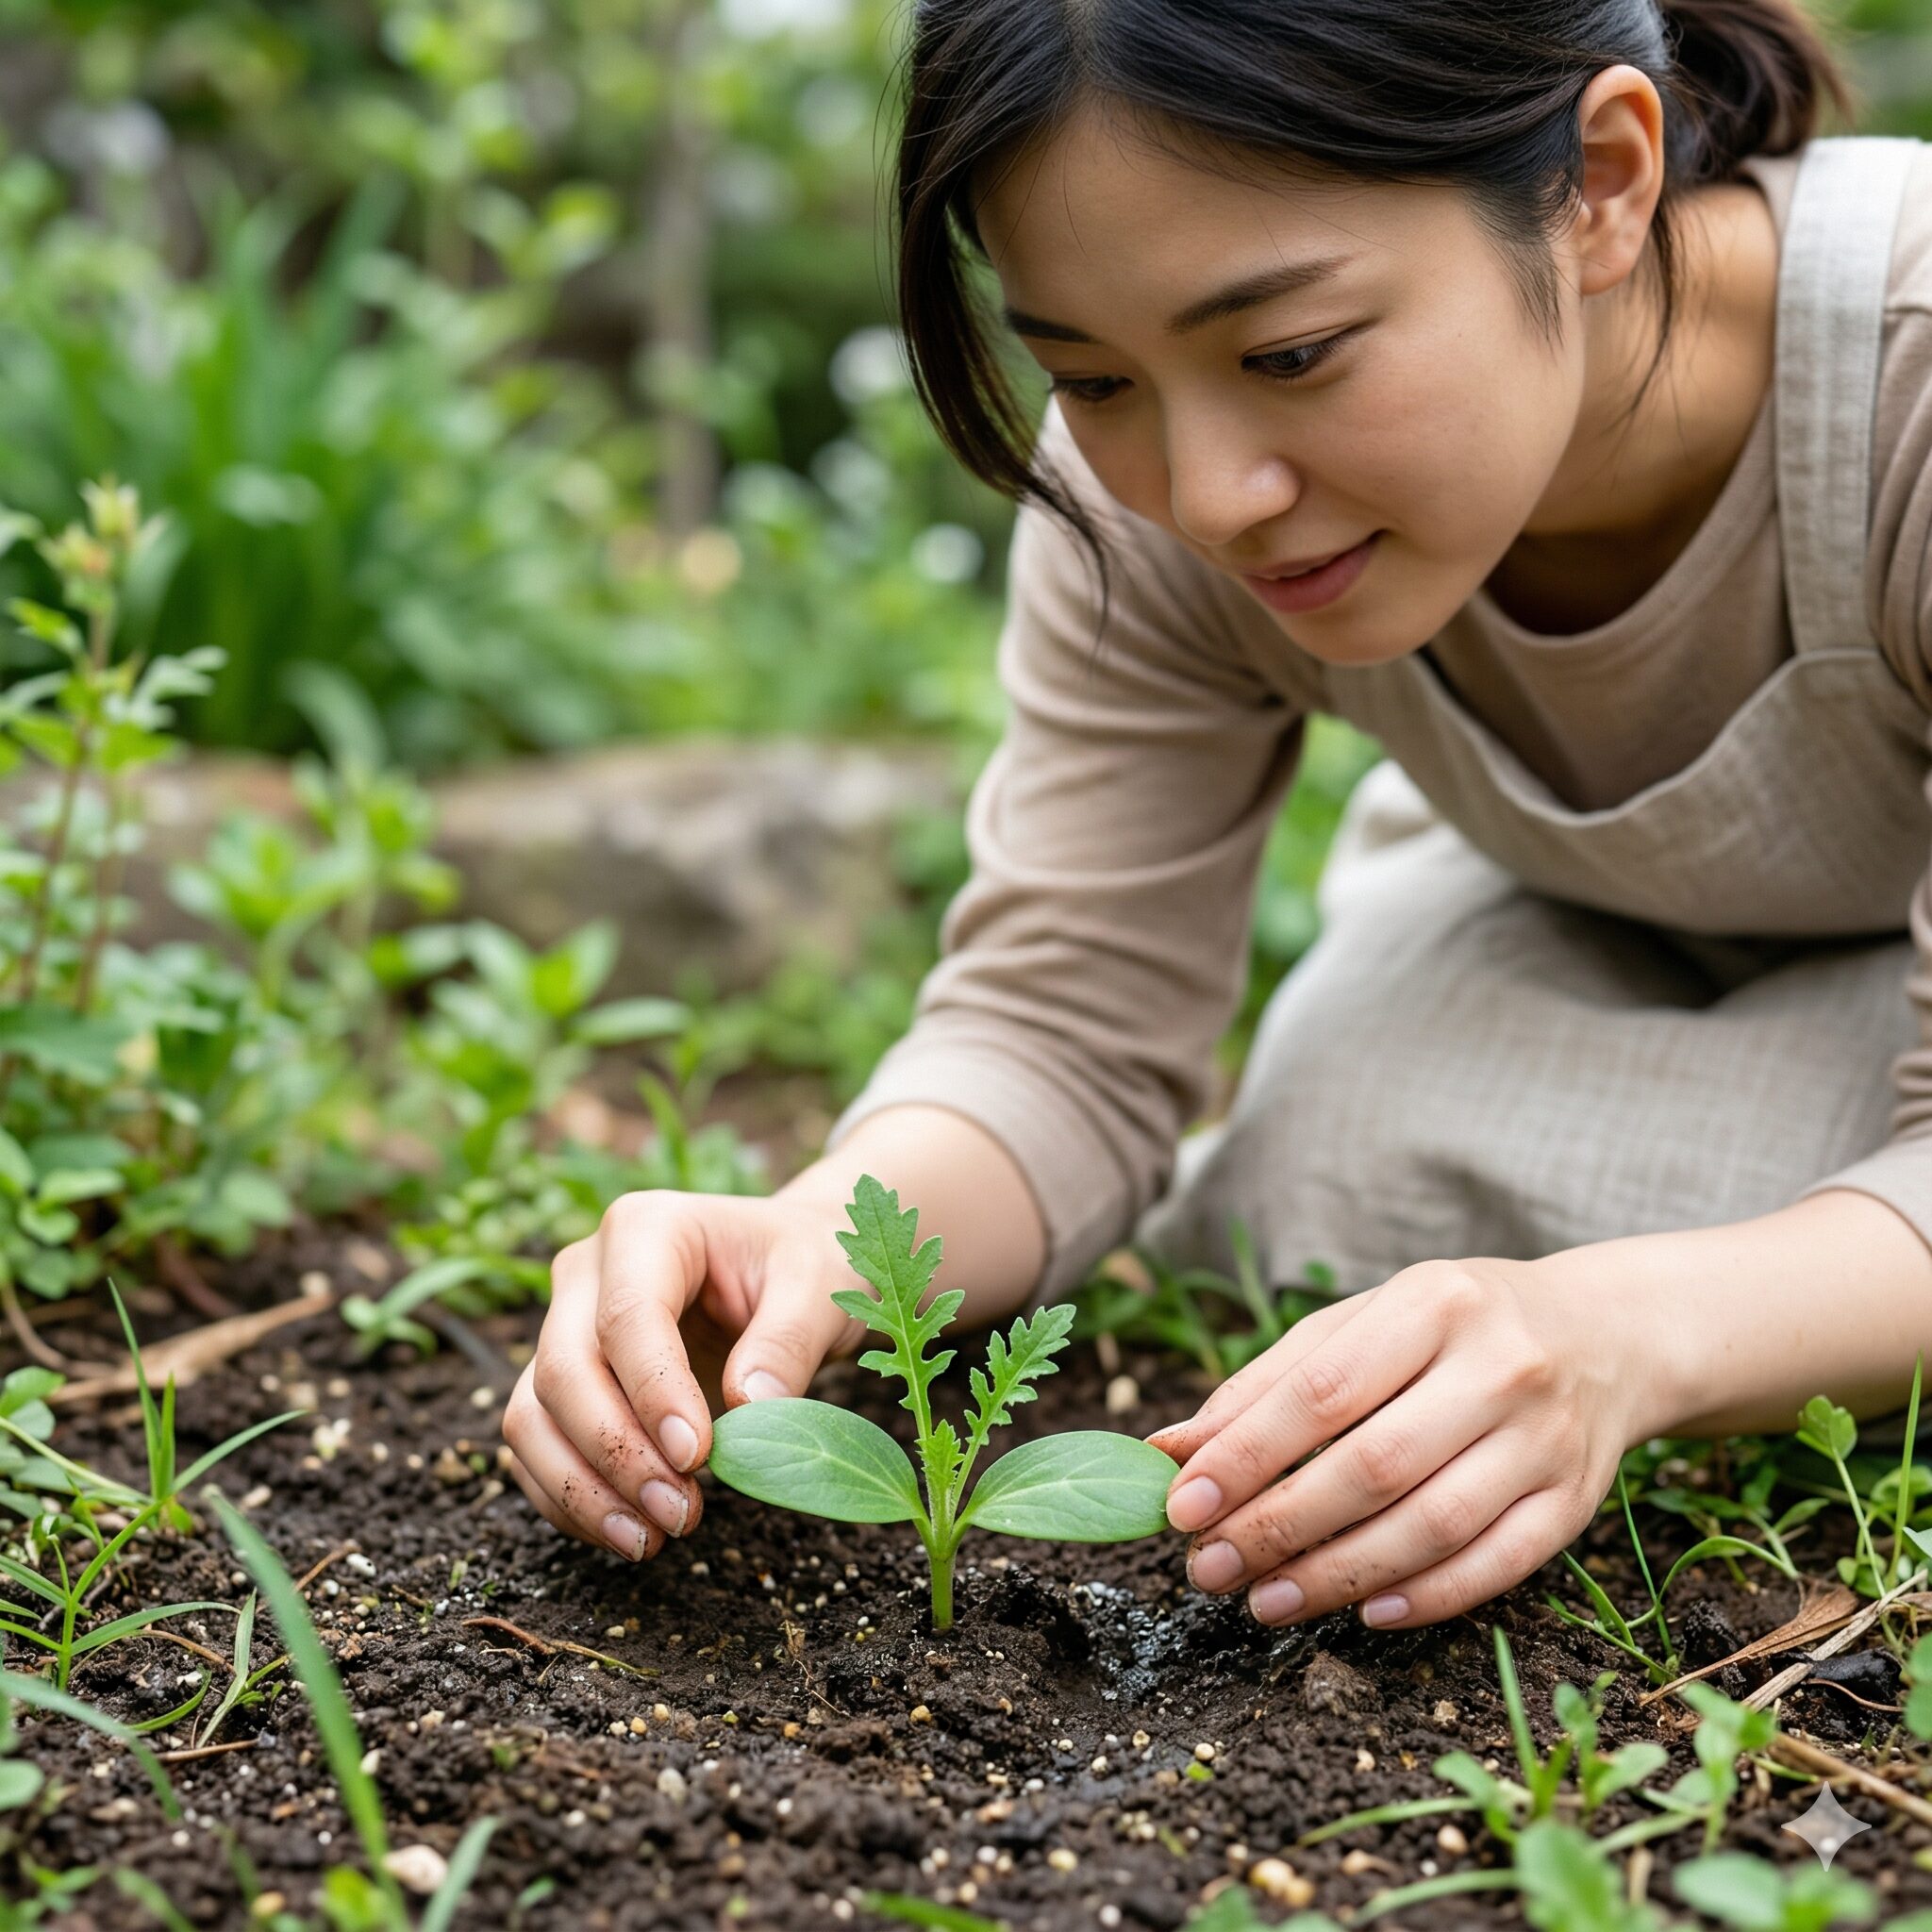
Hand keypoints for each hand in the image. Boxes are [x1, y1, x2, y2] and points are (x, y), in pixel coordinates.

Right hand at [501, 1190, 862, 1562]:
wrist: (785, 1271)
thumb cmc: (804, 1267)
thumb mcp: (820, 1287)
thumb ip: (789, 1341)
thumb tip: (750, 1408)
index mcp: (647, 1228)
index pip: (628, 1316)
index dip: (654, 1392)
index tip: (698, 1455)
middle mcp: (586, 1272)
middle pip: (564, 1368)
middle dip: (615, 1452)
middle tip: (681, 1513)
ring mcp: (563, 1326)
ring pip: (532, 1413)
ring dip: (582, 1488)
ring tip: (652, 1538)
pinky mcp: (560, 1381)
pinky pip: (537, 1446)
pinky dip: (569, 1498)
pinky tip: (626, 1532)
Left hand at [1143, 1257, 1649, 1629]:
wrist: (1603, 1336)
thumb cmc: (1453, 1328)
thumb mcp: (1362, 1323)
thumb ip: (1268, 1383)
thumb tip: (1170, 1448)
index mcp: (1432, 1302)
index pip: (1321, 1391)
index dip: (1245, 1456)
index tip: (1181, 1504)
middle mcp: (1498, 1366)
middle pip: (1373, 1467)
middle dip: (1278, 1527)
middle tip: (1209, 1568)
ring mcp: (1545, 1438)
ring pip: (1431, 1526)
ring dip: (1337, 1576)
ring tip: (1263, 1602)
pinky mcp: (1577, 1501)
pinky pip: (1496, 1564)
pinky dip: (1427, 1598)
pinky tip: (1365, 1615)